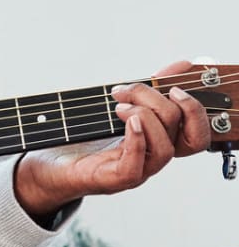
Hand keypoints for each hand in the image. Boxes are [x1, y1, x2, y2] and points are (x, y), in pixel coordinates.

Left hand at [14, 61, 210, 221]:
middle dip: (159, 102)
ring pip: (165, 149)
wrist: (49, 163)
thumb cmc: (84, 135)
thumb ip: (149, 88)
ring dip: (145, 117)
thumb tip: (182, 65)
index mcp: (158, 141)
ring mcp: (135, 171)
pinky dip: (136, 140)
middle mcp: (151, 158)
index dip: (195, 109)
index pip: (197, 134)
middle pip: (182, 134)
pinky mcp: (112, 180)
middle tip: (125, 90)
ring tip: (118, 107)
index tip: (173, 86)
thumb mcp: (119, 104)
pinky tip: (126, 122)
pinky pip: (136, 166)